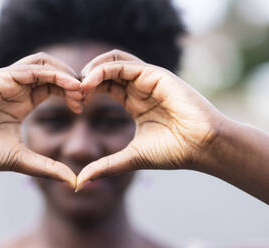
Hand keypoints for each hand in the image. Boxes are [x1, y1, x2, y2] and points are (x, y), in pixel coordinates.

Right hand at [0, 53, 82, 187]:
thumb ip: (48, 168)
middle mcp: (16, 88)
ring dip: (63, 73)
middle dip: (71, 81)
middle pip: (51, 72)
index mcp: (22, 102)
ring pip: (42, 64)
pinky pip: (29, 69)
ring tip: (78, 90)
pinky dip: (50, 73)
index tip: (83, 107)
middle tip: (85, 97)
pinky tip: (65, 85)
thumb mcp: (22, 159)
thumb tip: (75, 183)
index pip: (53, 87)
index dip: (70, 93)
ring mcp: (7, 81)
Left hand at [76, 50, 225, 190]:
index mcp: (135, 102)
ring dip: (91, 70)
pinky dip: (103, 69)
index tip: (74, 105)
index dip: (87, 91)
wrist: (203, 148)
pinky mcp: (156, 74)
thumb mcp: (130, 158)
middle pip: (106, 70)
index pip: (105, 86)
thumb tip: (80, 183)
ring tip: (78, 86)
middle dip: (85, 79)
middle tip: (72, 93)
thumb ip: (105, 166)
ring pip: (113, 61)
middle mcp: (140, 87)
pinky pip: (123, 64)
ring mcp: (148, 79)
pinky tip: (89, 82)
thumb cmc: (173, 152)